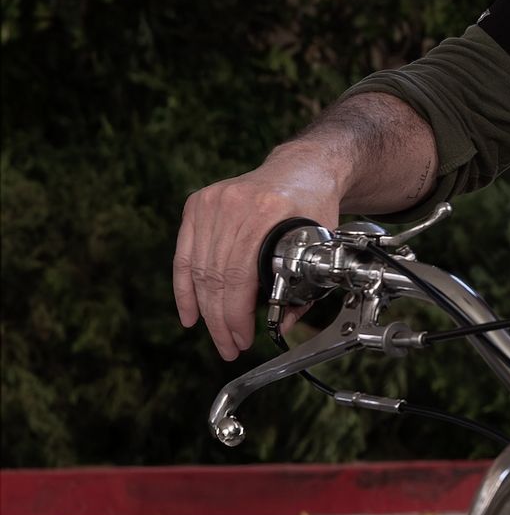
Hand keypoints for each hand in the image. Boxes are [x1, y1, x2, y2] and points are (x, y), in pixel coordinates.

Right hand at [175, 152, 342, 360]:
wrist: (302, 168)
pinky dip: (185, 289)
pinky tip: (189, 315)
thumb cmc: (314, 204)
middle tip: (229, 346)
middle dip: (221, 320)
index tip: (242, 338)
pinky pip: (184, 255)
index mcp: (266, 212)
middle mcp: (233, 205)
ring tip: (217, 335)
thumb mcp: (320, 242)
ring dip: (205, 311)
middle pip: (216, 277)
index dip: (237, 315)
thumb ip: (306, 284)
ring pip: (198, 270)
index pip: (239, 276)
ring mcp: (211, 202)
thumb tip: (283, 324)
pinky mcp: (197, 204)